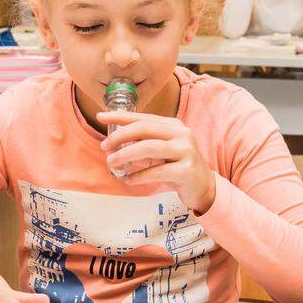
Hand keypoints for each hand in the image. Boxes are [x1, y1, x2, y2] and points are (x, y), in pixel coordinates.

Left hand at [99, 111, 216, 212]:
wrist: (202, 185)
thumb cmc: (176, 166)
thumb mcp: (160, 150)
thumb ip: (142, 142)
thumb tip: (113, 141)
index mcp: (174, 125)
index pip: (143, 117)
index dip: (121, 117)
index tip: (100, 117)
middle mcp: (182, 134)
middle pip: (145, 129)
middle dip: (120, 136)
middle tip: (105, 147)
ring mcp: (186, 151)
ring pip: (149, 148)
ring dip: (126, 155)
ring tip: (112, 163)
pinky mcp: (187, 170)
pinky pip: (157, 172)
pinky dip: (139, 176)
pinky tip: (128, 179)